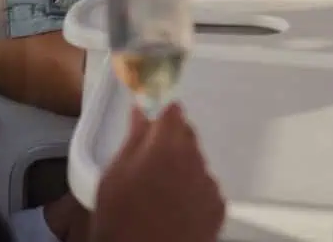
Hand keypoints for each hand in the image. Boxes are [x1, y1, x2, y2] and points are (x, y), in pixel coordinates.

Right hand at [91, 104, 224, 241]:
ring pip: (196, 162)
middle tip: (150, 166)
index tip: (152, 125)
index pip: (173, 111)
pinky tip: (176, 209)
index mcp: (165, 147)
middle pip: (187, 135)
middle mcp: (194, 160)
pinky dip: (194, 192)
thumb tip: (140, 112)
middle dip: (171, 142)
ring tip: (160, 194)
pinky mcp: (218, 207)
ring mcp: (209, 184)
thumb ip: (132, 139)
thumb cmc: (121, 221)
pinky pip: (206, 187)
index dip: (161, 116)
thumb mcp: (114, 177)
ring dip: (183, 169)